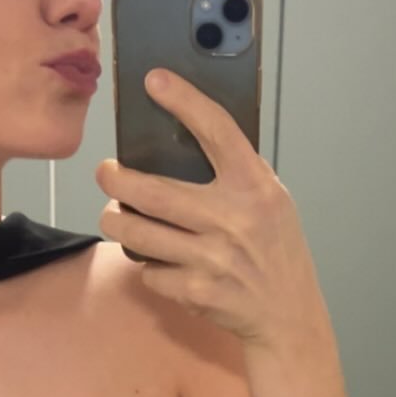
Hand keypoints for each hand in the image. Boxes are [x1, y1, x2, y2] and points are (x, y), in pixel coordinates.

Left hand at [94, 68, 331, 351]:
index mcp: (255, 187)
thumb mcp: (272, 201)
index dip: (184, 101)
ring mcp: (212, 258)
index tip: (155, 81)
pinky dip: (148, 266)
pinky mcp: (196, 291)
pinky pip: (148, 271)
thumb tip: (185, 136)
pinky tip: (161, 263)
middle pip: (150, 190)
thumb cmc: (276, 251)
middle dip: (114, 178)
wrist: (288, 315)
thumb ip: (236, 173)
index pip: (217, 130)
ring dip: (116, 221)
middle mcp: (233, 219)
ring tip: (116, 215)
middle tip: (106, 172)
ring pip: (135, 232)